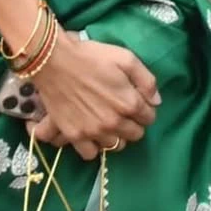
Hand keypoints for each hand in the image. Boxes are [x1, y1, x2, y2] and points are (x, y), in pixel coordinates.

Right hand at [29, 35, 160, 160]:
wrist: (54, 61)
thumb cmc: (91, 57)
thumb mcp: (126, 58)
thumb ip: (146, 81)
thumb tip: (156, 101)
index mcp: (129, 103)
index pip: (149, 118)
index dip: (145, 110)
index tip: (137, 103)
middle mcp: (114, 122)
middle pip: (135, 135)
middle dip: (133, 124)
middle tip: (123, 113)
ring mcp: (94, 131)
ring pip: (116, 146)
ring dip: (116, 136)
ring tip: (109, 125)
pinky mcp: (75, 135)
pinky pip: (90, 154)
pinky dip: (94, 147)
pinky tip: (92, 135)